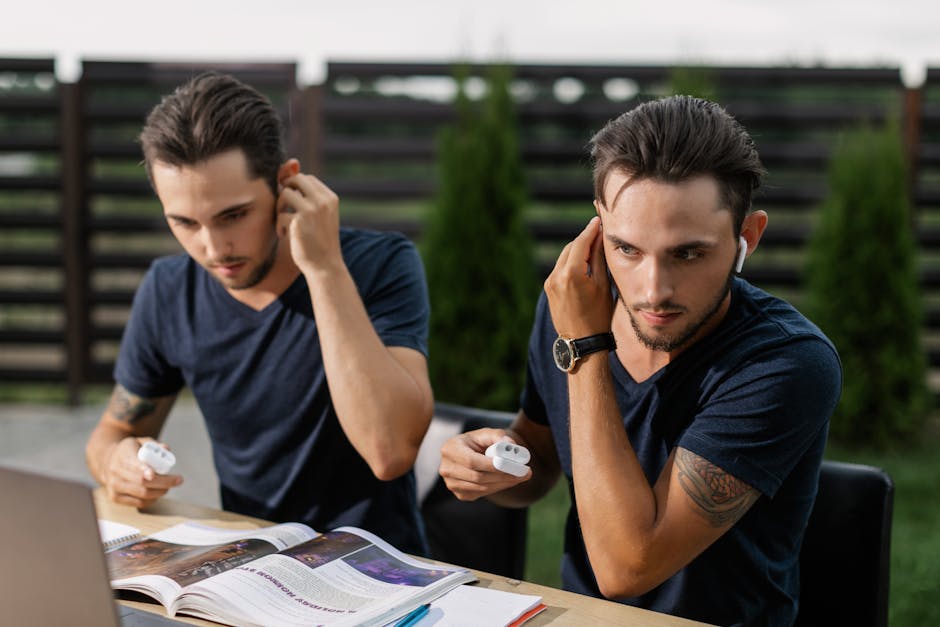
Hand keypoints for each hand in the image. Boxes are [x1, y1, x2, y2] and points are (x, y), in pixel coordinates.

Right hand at [103, 437, 181, 507]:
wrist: (106, 461)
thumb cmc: (129, 450)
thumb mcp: (140, 441)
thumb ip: (154, 444)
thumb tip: (166, 450)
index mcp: (123, 456)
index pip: (134, 466)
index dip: (144, 471)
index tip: (153, 474)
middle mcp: (116, 472)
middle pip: (142, 483)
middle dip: (164, 483)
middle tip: (178, 480)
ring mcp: (114, 487)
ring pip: (142, 494)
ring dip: (160, 492)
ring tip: (168, 486)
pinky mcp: (115, 498)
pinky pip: (138, 503)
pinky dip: (152, 500)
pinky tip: (158, 493)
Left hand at [276, 170, 342, 274]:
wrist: (325, 266)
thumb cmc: (319, 241)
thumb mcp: (320, 215)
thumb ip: (309, 196)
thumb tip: (291, 167)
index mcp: (330, 198)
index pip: (308, 179)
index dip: (295, 187)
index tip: (291, 203)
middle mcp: (323, 201)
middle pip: (296, 179)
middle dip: (285, 190)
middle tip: (284, 207)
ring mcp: (312, 210)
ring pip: (285, 193)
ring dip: (280, 206)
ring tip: (283, 221)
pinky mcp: (299, 222)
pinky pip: (281, 215)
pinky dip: (279, 226)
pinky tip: (285, 236)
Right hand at [439, 429, 530, 501]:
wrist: (469, 454)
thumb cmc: (477, 442)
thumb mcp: (486, 434)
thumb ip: (498, 436)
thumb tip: (510, 444)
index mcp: (450, 449)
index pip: (472, 461)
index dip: (492, 466)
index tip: (512, 465)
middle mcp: (446, 468)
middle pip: (478, 477)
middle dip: (503, 476)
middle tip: (524, 473)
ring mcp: (451, 484)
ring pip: (481, 488)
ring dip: (503, 484)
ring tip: (521, 476)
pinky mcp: (460, 494)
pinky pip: (481, 494)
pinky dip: (497, 488)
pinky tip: (508, 481)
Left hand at [544, 216, 612, 336]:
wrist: (581, 341)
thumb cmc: (598, 316)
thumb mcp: (603, 286)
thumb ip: (599, 259)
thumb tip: (600, 238)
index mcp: (572, 275)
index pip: (581, 243)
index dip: (591, 230)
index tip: (598, 220)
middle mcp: (556, 276)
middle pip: (571, 247)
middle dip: (584, 239)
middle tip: (599, 232)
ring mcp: (550, 283)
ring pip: (564, 257)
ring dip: (577, 250)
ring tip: (593, 247)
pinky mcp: (548, 288)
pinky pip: (560, 268)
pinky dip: (570, 262)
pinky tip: (582, 263)